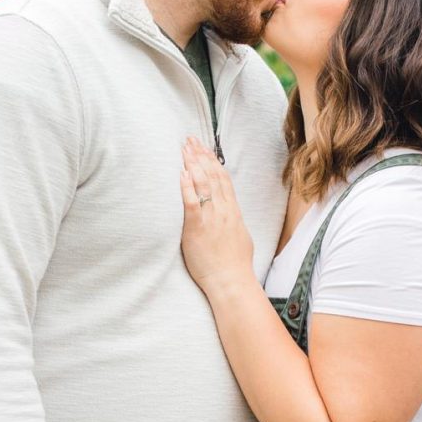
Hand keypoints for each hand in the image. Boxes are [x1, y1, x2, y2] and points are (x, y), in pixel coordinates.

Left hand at [180, 139, 254, 295]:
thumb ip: (232, 222)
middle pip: (212, 175)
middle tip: (190, 140)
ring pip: (203, 184)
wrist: (232, 281)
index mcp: (233, 212)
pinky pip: (192, 203)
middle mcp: (223, 210)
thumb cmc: (235, 265)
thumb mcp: (239, 236)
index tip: (205, 148)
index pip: (223, 179)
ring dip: (193, 164)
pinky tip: (182, 173)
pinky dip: (187, 187)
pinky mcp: (197, 228)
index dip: (213, 161)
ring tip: (184, 149)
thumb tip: (228, 214)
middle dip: (201, 155)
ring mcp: (211, 218)